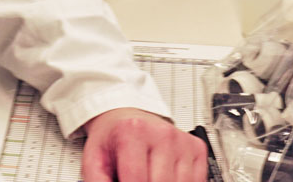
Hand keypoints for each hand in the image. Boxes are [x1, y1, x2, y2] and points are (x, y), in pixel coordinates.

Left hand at [79, 107, 205, 181]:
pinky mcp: (197, 149)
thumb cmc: (114, 137)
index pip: (136, 180)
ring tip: (148, 176)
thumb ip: (97, 180)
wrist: (129, 116)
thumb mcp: (95, 157)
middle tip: (134, 179)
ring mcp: (182, 141)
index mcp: (133, 131)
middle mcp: (162, 134)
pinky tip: (164, 176)